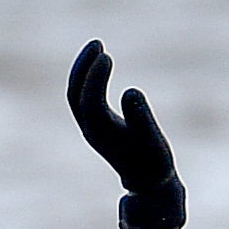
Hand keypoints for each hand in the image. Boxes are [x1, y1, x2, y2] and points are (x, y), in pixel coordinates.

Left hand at [67, 40, 185, 228]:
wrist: (147, 184)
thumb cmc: (153, 162)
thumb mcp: (152, 141)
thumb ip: (141, 118)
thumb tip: (131, 91)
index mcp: (103, 134)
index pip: (89, 102)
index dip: (94, 78)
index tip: (106, 56)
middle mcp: (92, 129)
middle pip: (76, 96)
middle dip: (83, 68)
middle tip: (97, 44)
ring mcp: (92, 127)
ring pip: (78, 96)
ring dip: (84, 70)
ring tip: (97, 46)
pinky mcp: (98, 125)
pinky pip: (85, 97)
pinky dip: (89, 78)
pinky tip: (101, 62)